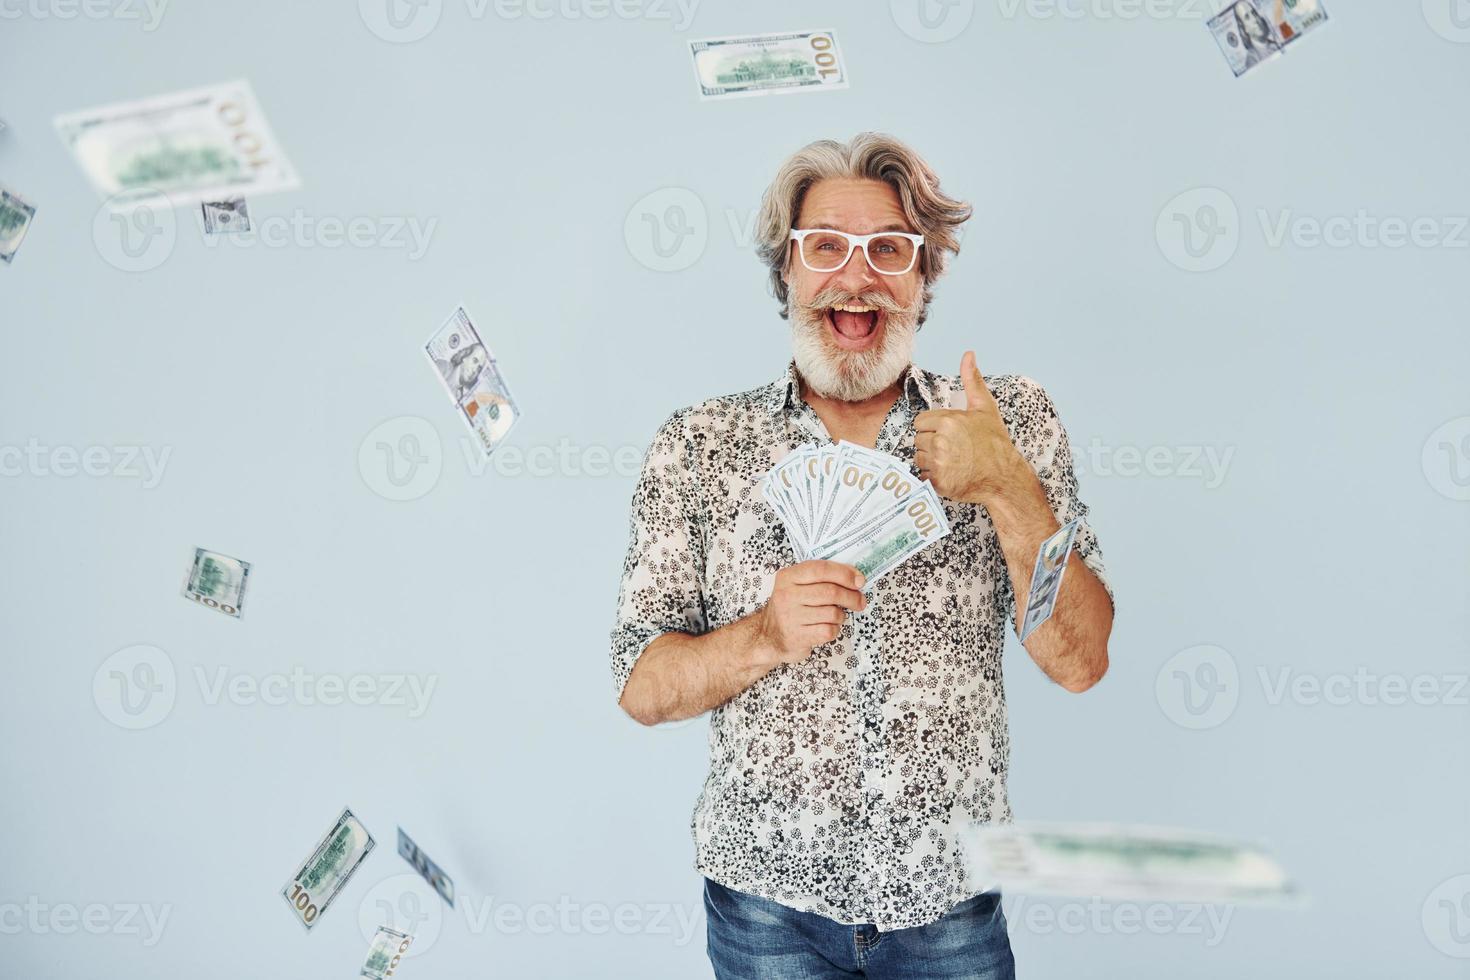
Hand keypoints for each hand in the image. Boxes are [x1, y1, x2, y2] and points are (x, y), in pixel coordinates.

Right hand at [753, 560, 865, 665]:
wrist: (768, 637)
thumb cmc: (791, 608)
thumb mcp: (797, 586)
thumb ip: (821, 578)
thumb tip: (856, 578)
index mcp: (788, 577)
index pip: (820, 569)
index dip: (844, 574)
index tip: (859, 580)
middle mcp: (786, 595)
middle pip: (830, 592)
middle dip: (851, 597)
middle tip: (860, 601)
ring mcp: (790, 617)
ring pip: (832, 613)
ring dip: (841, 616)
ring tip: (835, 616)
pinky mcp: (797, 636)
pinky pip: (828, 630)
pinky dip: (834, 629)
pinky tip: (826, 627)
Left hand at [914, 350, 1027, 504]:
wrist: (1004, 476)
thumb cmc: (995, 441)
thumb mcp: (985, 408)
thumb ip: (972, 380)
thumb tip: (968, 354)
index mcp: (948, 420)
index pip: (920, 422)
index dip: (932, 427)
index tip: (948, 433)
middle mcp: (940, 441)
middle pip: (918, 439)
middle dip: (931, 443)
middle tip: (953, 448)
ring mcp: (939, 463)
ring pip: (919, 457)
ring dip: (930, 460)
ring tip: (952, 460)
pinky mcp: (938, 482)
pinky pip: (922, 475)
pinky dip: (932, 476)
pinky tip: (950, 473)